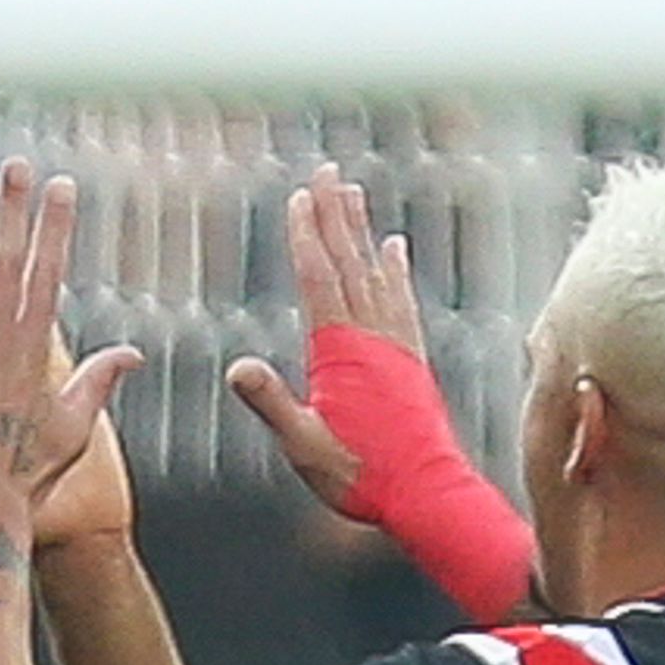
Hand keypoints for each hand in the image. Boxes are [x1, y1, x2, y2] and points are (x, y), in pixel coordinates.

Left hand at [0, 158, 140, 508]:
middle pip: (7, 261)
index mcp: (34, 350)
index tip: (60, 188)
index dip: (54, 228)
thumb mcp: (72, 427)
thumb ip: (96, 382)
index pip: (46, 274)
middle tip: (16, 165)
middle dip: (13, 210)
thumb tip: (131, 354)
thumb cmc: (27, 477)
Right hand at [227, 162, 428, 516]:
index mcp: (341, 351)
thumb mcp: (304, 445)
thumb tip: (238, 369)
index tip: (301, 195)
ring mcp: (395, 345)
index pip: (320, 279)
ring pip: (376, 273)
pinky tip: (394, 248)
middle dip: (336, 215)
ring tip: (354, 194)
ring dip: (362, 231)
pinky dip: (395, 270)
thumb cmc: (362, 476)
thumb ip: (272, 404)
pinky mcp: (411, 359)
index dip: (308, 236)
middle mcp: (372, 337)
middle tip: (328, 171)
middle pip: (349, 262)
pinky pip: (401, 301)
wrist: (426, 494)